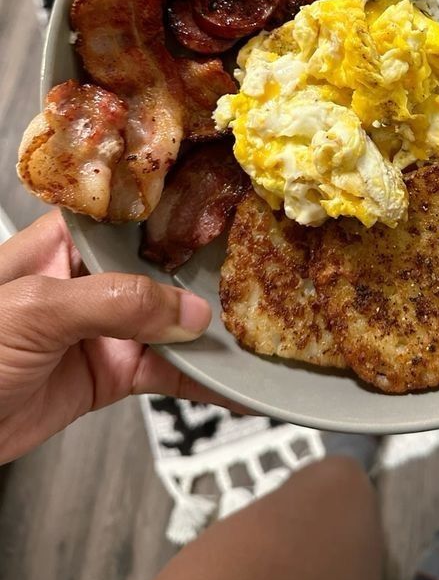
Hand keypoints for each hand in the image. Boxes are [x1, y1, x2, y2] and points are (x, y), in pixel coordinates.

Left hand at [0, 210, 245, 463]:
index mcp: (65, 243)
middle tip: (260, 264)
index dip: (175, 201)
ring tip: (259, 325)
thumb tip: (187, 311)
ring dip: (211, 328)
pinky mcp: (112, 374)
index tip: (226, 195)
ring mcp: (105, 328)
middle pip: (162, 266)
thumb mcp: (36, 309)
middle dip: (206, 268)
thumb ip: (114, 302)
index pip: (129, 212)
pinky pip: (168, 373)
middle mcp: (91, 280)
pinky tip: (235, 384)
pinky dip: (203, 380)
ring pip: (172, 320)